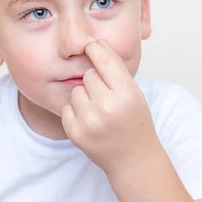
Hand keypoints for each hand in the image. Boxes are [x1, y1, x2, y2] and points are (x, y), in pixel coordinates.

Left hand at [61, 39, 158, 174]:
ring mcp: (89, 122)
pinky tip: (90, 120)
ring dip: (84, 96)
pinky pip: (67, 107)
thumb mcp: (133, 91)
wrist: (132, 158)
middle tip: (106, 95)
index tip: (90, 45)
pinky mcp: (75, 133)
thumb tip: (97, 43)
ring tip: (98, 109)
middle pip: (88, 75)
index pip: (104, 61)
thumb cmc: (134, 120)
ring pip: (76, 90)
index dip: (95, 49)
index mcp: (126, 95)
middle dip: (95, 80)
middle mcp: (107, 108)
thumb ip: (116, 67)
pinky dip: (75, 111)